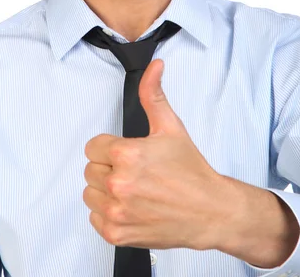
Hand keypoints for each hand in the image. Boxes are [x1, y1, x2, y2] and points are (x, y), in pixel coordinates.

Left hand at [83, 59, 235, 249]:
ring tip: (134, 190)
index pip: (93, 147)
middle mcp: (117, 184)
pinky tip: (131, 207)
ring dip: (106, 192)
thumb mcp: (171, 126)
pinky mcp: (117, 233)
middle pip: (90, 169)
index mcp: (125, 154)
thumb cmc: (191, 170)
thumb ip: (153, 94)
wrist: (210, 211)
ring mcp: (116, 211)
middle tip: (136, 172)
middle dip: (109, 169)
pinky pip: (94, 219)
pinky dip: (108, 214)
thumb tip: (154, 67)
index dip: (110, 148)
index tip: (128, 154)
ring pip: (89, 194)